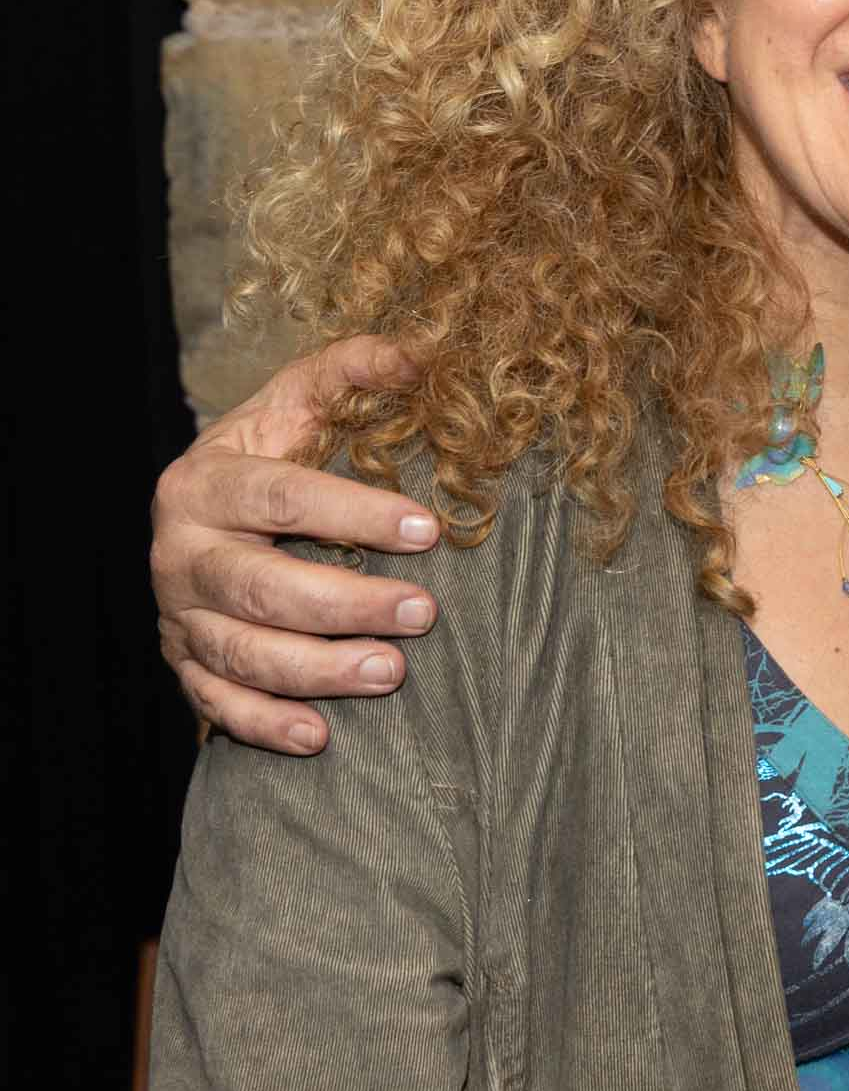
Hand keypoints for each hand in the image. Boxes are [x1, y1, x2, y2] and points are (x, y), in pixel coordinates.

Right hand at [152, 336, 437, 753]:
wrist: (210, 509)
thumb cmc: (272, 452)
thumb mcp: (299, 403)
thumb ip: (350, 371)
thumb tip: (416, 355)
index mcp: (204, 482)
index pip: (280, 498)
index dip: (353, 514)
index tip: (429, 530)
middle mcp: (180, 552)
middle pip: (259, 586)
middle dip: (344, 605)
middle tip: (425, 613)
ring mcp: (179, 614)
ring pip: (241, 652)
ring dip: (318, 670)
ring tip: (393, 673)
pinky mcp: (185, 663)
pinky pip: (216, 704)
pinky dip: (263, 723)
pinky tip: (319, 736)